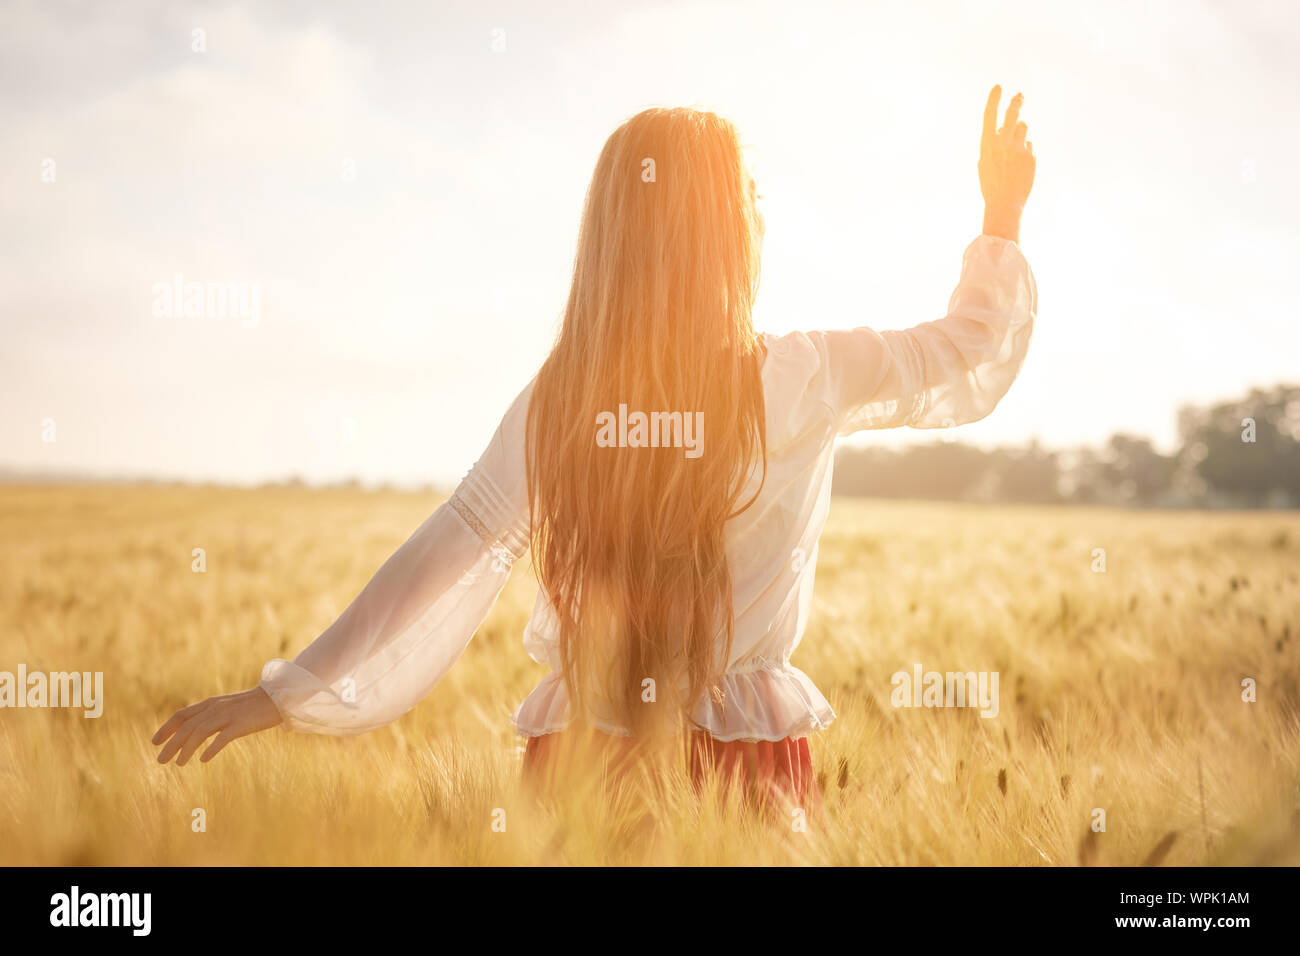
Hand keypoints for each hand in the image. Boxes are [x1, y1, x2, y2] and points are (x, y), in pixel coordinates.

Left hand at [153, 686, 283, 764]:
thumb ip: (213, 715)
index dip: (166, 728)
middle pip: (187, 726)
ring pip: (200, 732)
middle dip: (171, 743)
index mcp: (212, 703)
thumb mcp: (229, 707)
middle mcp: (216, 707)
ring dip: (186, 748)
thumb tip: (196, 731)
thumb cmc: (253, 706)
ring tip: (178, 764)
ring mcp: (229, 715)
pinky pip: (222, 737)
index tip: (154, 742)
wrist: (278, 698)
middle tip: (160, 761)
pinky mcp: (241, 724)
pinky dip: (211, 748)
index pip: (182, 715)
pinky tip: (203, 759)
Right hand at [979, 85, 1035, 239]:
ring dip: (1020, 133)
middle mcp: (1003, 143)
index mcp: (987, 144)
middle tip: (1020, 95)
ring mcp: (1019, 148)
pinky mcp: (1031, 155)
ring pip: (1023, 128)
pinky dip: (1025, 152)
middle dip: (1016, 102)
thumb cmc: (991, 184)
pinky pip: (1029, 145)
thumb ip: (994, 143)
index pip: (990, 115)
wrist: (1004, 203)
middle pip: (1012, 114)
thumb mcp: (985, 162)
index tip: (998, 87)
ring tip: (1014, 151)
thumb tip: (1005, 128)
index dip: (994, 99)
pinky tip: (1019, 167)